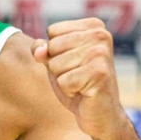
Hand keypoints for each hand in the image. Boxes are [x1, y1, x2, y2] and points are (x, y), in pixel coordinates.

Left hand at [32, 18, 127, 138]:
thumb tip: (39, 51)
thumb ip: (41, 49)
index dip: (55, 51)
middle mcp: (101, 35)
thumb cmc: (77, 83)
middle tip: (77, 75)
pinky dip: (68, 90)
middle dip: (58, 66)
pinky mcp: (99, 74)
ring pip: (55, 64)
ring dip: (63, 79)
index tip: (74, 62)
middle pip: (52, 47)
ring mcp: (101, 54)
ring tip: (80, 83)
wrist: (101, 113)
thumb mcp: (55, 60)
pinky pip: (62, 81)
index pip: (52, 31)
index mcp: (94, 26)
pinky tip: (84, 91)